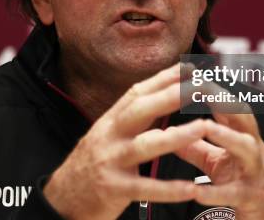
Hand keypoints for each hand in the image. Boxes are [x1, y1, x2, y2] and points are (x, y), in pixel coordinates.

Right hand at [44, 63, 209, 219]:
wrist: (61, 198)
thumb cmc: (93, 163)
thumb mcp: (108, 134)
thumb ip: (133, 118)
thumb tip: (163, 96)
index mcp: (111, 121)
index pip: (138, 92)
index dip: (163, 78)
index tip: (190, 66)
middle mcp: (109, 136)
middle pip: (140, 110)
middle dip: (169, 96)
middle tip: (198, 86)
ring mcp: (111, 162)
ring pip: (145, 146)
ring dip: (176, 136)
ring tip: (202, 128)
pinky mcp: (114, 190)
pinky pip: (145, 188)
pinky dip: (168, 189)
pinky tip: (191, 189)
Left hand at [175, 90, 263, 219]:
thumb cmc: (242, 180)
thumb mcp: (217, 161)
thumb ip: (195, 145)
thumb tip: (167, 130)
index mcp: (241, 135)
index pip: (227, 104)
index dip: (211, 88)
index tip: (190, 72)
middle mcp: (251, 147)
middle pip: (243, 117)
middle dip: (224, 100)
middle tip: (200, 87)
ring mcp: (254, 171)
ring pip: (245, 148)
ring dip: (226, 135)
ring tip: (204, 126)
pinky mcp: (251, 198)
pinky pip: (234, 194)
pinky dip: (215, 192)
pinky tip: (195, 191)